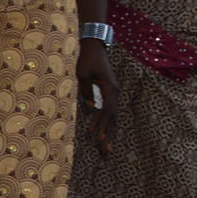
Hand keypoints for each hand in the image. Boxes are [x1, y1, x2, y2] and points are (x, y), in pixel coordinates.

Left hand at [75, 40, 114, 155]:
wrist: (95, 46)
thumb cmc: (87, 59)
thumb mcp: (82, 74)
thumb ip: (86, 91)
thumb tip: (90, 108)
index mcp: (109, 88)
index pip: (106, 111)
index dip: (102, 125)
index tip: (96, 137)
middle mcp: (114, 92)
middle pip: (113, 117)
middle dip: (109, 134)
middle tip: (106, 151)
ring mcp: (113, 92)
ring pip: (113, 115)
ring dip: (110, 131)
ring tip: (107, 147)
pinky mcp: (110, 91)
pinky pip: (110, 110)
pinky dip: (108, 122)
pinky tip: (105, 132)